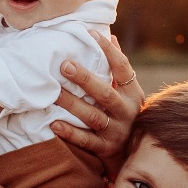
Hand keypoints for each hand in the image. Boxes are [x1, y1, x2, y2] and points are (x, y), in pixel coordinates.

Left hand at [49, 30, 143, 165]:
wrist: (133, 154)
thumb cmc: (124, 114)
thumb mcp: (127, 92)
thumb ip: (118, 69)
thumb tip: (111, 37)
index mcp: (133, 94)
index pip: (123, 68)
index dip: (108, 50)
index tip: (90, 33)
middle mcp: (128, 112)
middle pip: (105, 93)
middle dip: (85, 79)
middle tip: (64, 65)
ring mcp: (117, 132)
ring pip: (93, 117)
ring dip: (72, 104)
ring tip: (54, 93)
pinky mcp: (105, 149)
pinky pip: (86, 141)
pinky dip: (70, 133)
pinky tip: (54, 124)